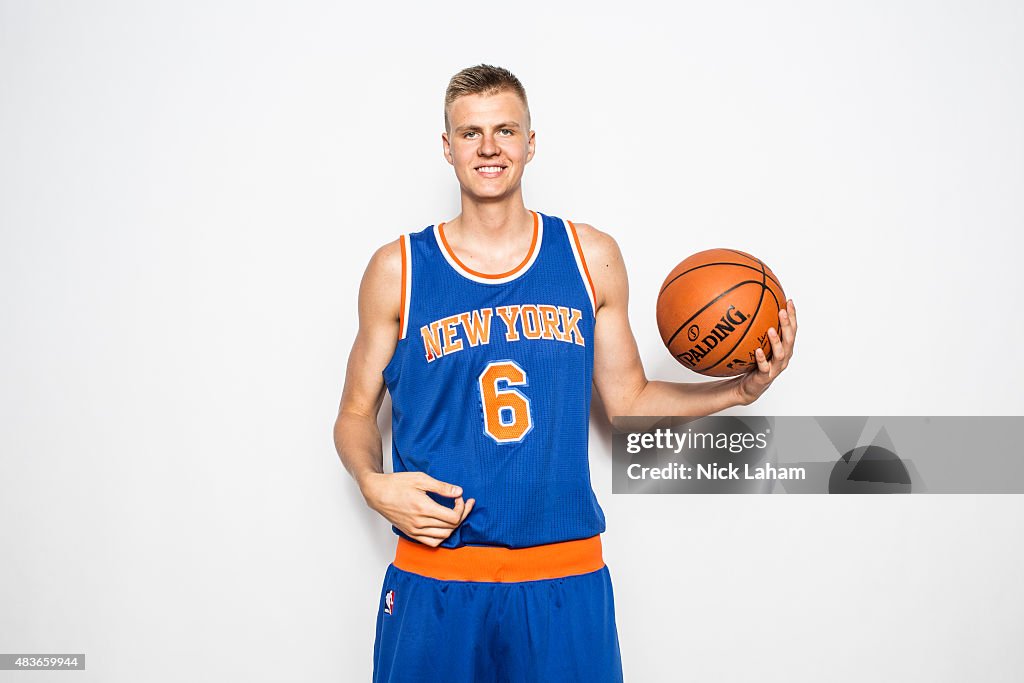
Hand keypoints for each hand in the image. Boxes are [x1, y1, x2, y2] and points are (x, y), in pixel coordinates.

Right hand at [359, 471, 474, 546]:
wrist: (377, 493)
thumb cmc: (397, 484)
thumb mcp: (421, 479)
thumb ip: (442, 487)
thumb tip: (459, 492)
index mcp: (424, 508)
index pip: (454, 517)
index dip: (462, 508)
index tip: (460, 498)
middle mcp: (420, 523)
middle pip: (451, 527)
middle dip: (462, 515)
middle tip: (464, 503)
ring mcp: (415, 530)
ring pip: (443, 536)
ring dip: (453, 526)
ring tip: (455, 514)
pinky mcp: (411, 534)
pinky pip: (432, 542)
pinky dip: (442, 536)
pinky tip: (443, 525)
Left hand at [736, 299, 796, 404]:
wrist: (748, 386)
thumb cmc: (753, 363)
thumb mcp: (755, 344)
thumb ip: (756, 329)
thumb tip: (746, 307)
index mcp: (784, 348)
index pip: (792, 329)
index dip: (792, 316)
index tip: (788, 300)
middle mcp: (783, 357)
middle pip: (789, 339)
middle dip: (787, 325)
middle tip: (782, 311)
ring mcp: (775, 368)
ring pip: (780, 354)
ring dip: (776, 341)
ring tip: (771, 329)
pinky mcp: (765, 377)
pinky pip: (765, 367)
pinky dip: (762, 359)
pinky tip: (757, 350)